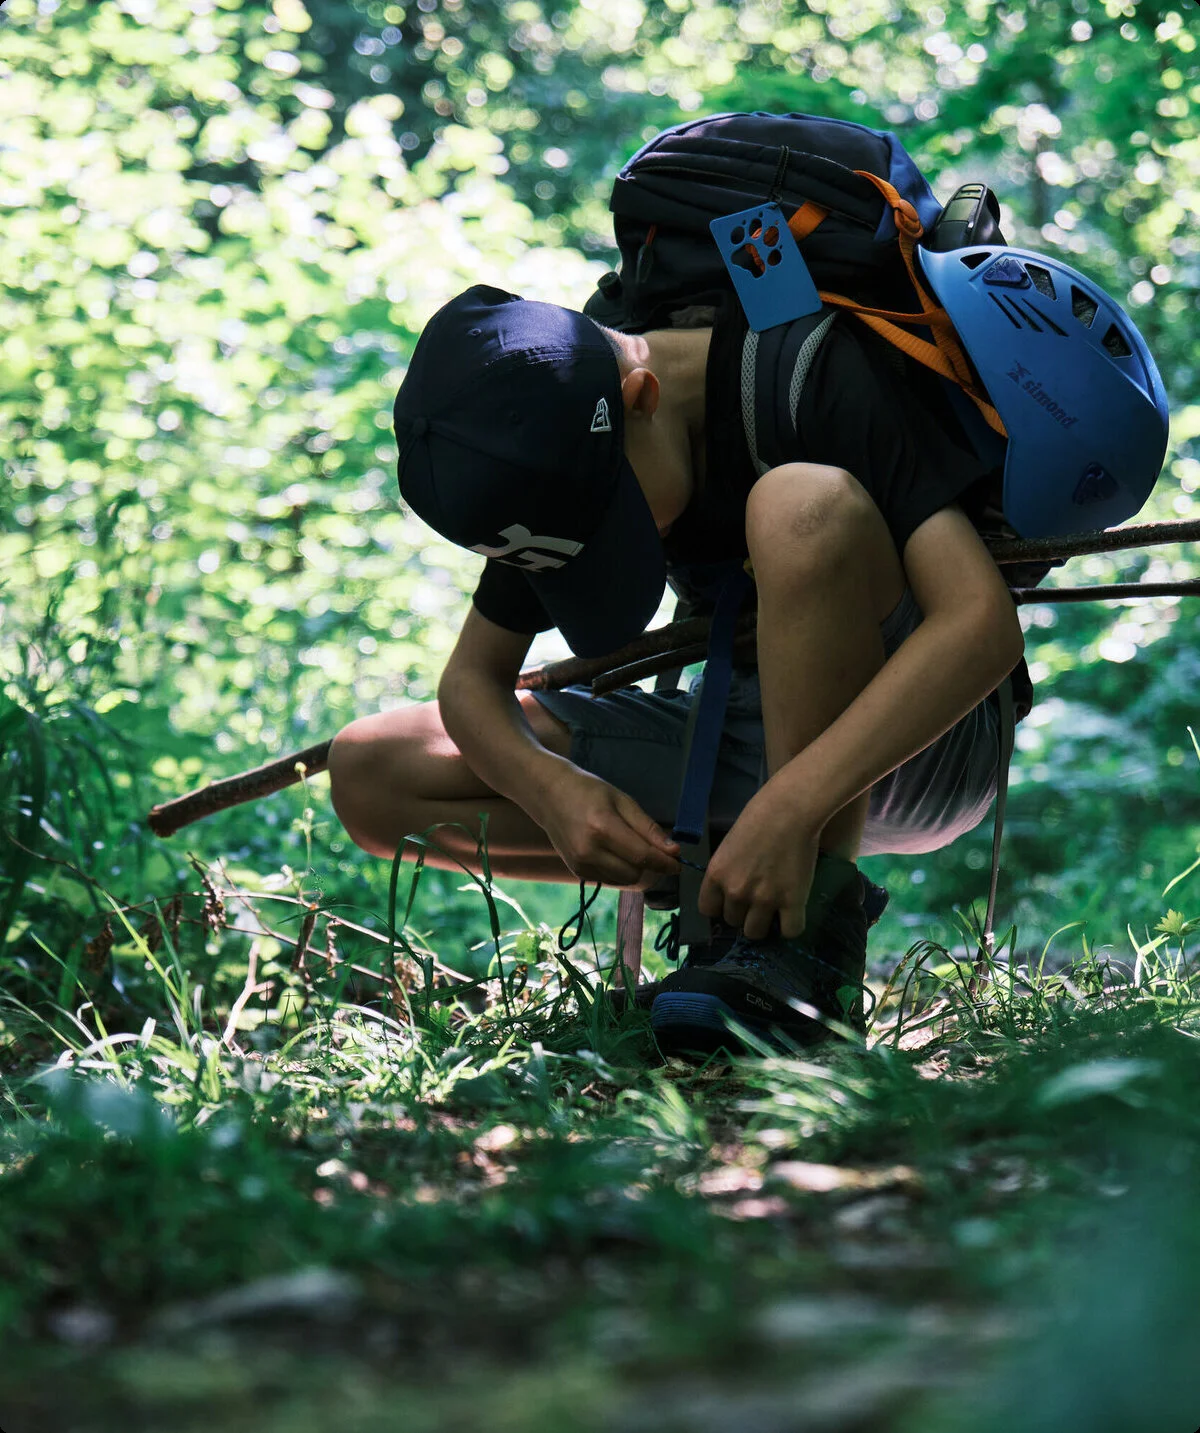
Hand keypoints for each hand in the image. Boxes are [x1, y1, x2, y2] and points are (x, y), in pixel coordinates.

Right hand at [535, 767, 680, 889]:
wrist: (549, 795)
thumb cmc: (589, 791)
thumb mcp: (623, 801)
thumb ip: (648, 828)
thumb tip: (673, 851)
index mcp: (603, 828)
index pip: (642, 856)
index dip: (665, 862)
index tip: (678, 863)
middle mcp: (589, 851)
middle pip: (635, 873)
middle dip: (650, 865)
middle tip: (653, 848)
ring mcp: (580, 864)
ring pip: (623, 880)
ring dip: (634, 869)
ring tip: (630, 847)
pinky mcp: (576, 871)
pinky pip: (609, 880)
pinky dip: (619, 871)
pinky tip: (613, 852)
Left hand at [698, 786, 819, 939]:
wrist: (790, 809)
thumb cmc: (759, 817)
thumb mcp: (729, 845)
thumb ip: (727, 871)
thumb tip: (730, 891)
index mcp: (716, 875)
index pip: (708, 910)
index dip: (720, 908)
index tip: (731, 901)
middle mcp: (736, 891)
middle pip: (733, 922)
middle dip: (743, 913)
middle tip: (758, 899)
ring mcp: (764, 899)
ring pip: (755, 933)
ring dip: (764, 923)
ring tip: (774, 909)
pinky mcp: (792, 901)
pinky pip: (791, 931)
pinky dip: (792, 926)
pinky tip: (792, 913)